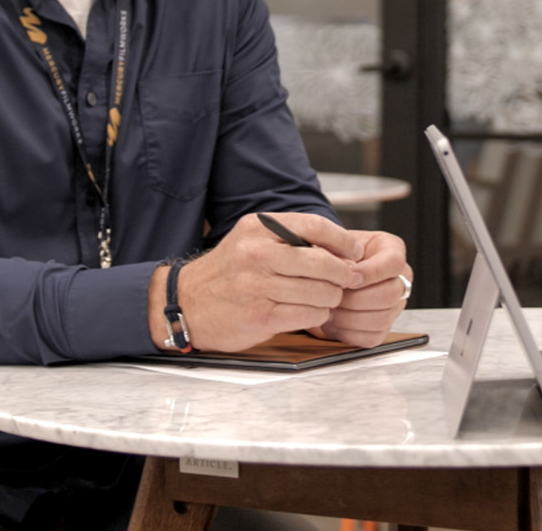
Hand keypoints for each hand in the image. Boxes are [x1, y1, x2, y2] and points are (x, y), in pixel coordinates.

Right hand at [149, 212, 374, 352]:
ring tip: (328, 297)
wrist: (186, 304)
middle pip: (322, 262)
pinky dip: (317, 315)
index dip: (342, 241)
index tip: (355, 252)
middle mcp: (257, 254)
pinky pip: (307, 314)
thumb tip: (340, 247)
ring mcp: (257, 286)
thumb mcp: (252, 240)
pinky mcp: (259, 315)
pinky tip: (312, 312)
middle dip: (343, 274)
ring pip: (319, 291)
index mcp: (259, 229)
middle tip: (349, 280)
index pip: (314, 227)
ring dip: (331, 297)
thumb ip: (290, 238)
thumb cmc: (228, 272)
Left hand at [307, 230, 411, 346]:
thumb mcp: (334, 244)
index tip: (348, 278)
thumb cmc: (332, 255)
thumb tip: (344, 269)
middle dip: (356, 299)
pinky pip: (372, 337)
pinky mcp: (383, 327)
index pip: (393, 263)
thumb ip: (338, 252)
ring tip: (329, 310)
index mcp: (392, 250)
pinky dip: (349, 333)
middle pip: (391, 294)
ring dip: (350, 318)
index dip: (370, 273)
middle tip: (333, 297)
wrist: (327, 272)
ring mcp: (394, 305)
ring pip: (382, 318)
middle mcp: (399, 278)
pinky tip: (333, 323)